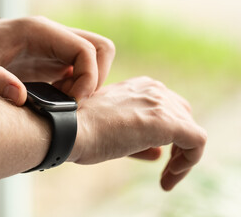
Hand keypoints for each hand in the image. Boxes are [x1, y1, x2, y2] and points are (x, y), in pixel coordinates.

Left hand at [0, 16, 114, 105]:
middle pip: (101, 49)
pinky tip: (58, 98)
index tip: (72, 101)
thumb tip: (19, 98)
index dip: (88, 78)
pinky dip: (79, 86)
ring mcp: (58, 47)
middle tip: (72, 101)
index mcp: (41, 31)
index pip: (85, 49)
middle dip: (95, 79)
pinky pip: (82, 69)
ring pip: (96, 58)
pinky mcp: (56, 59)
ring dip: (89, 83)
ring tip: (64, 100)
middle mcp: (55, 35)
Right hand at [69, 76, 206, 190]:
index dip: (167, 134)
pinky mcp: (167, 122)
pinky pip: (197, 142)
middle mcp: (153, 89)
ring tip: (168, 178)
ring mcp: (160, 104)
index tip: (155, 155)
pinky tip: (170, 178)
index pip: (167, 108)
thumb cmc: (81, 129)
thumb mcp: (113, 130)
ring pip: (191, 130)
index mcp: (140, 87)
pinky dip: (189, 162)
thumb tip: (159, 154)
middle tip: (166, 169)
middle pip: (183, 116)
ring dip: (183, 158)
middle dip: (178, 144)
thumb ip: (140, 140)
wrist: (68, 128)